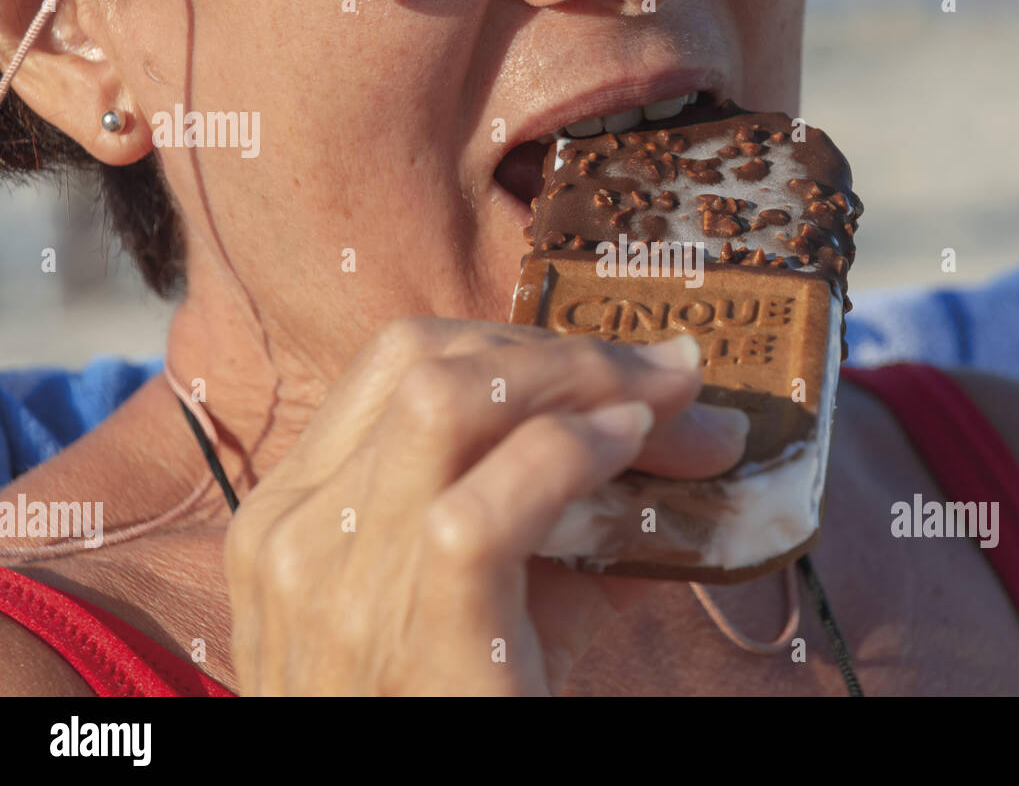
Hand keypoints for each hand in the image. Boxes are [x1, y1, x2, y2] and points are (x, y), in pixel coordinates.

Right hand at [224, 318, 745, 694]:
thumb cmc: (456, 712)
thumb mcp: (484, 602)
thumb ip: (556, 519)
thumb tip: (677, 449)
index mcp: (302, 507)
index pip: (403, 364)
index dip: (524, 346)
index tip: (621, 368)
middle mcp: (300, 530)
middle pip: (428, 361)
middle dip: (565, 352)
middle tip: (671, 375)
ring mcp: (337, 582)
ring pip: (447, 403)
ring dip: (581, 383)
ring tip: (669, 405)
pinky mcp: (412, 638)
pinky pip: (482, 509)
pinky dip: (569, 456)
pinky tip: (632, 450)